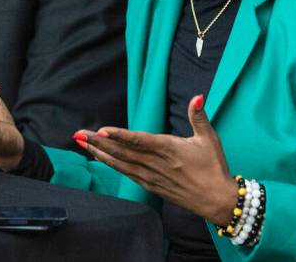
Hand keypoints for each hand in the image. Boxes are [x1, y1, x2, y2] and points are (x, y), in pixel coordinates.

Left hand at [77, 94, 237, 224]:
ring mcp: (152, 176)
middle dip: (98, 142)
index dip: (119, 136)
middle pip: (122, 152)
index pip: (139, 140)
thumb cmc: (213, 167)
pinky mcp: (151, 186)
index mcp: (169, 149)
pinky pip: (126, 174)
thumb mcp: (208, 138)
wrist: (216, 200)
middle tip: (78, 133)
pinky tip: (100, 159)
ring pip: (120, 163)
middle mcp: (156, 163)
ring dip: (99, 153)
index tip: (101, 131)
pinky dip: (111, 165)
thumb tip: (197, 96)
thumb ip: (198, 116)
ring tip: (82, 144)